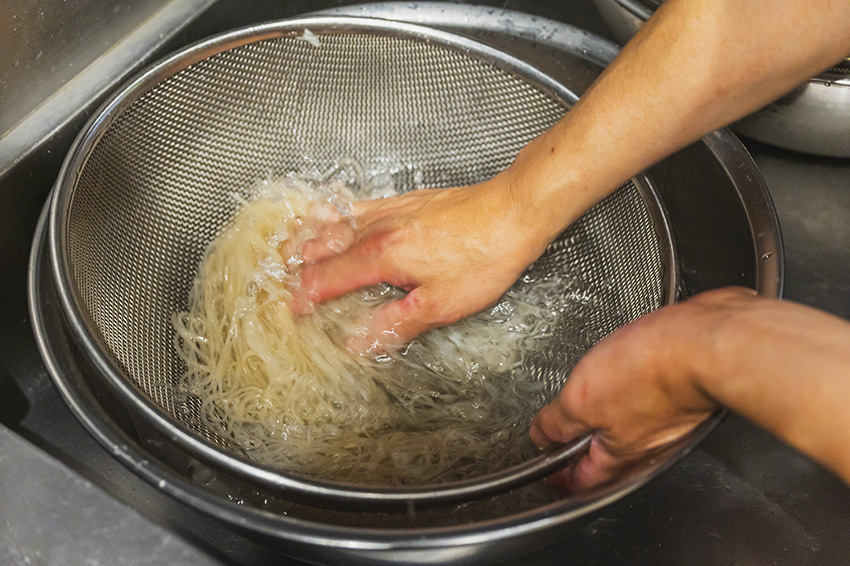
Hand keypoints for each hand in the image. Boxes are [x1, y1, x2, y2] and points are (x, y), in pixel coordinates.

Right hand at [295, 174, 554, 350]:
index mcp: (382, 257)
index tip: (295, 310)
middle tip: (281, 279)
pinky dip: (335, 213)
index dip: (306, 296)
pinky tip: (332, 214)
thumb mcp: (440, 305)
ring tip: (290, 247)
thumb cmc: (483, 257)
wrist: (511, 212)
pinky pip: (357, 205)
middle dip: (298, 265)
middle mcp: (378, 229)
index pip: (328, 278)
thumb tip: (359, 343)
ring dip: (309, 238)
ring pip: (335, 222)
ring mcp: (390, 211)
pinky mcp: (404, 200)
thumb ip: (395, 324)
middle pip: (323, 247)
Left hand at [529, 287, 760, 492]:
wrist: (709, 340)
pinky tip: (621, 371)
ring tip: (584, 392)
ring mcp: (667, 424)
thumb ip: (557, 422)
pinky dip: (629, 391)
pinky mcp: (681, 396)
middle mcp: (647, 450)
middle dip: (576, 441)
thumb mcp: (581, 399)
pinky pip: (645, 402)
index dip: (552, 471)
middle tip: (554, 423)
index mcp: (619, 460)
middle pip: (603, 457)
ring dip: (603, 412)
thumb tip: (541, 434)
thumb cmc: (654, 370)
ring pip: (625, 428)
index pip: (577, 482)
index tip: (539, 457)